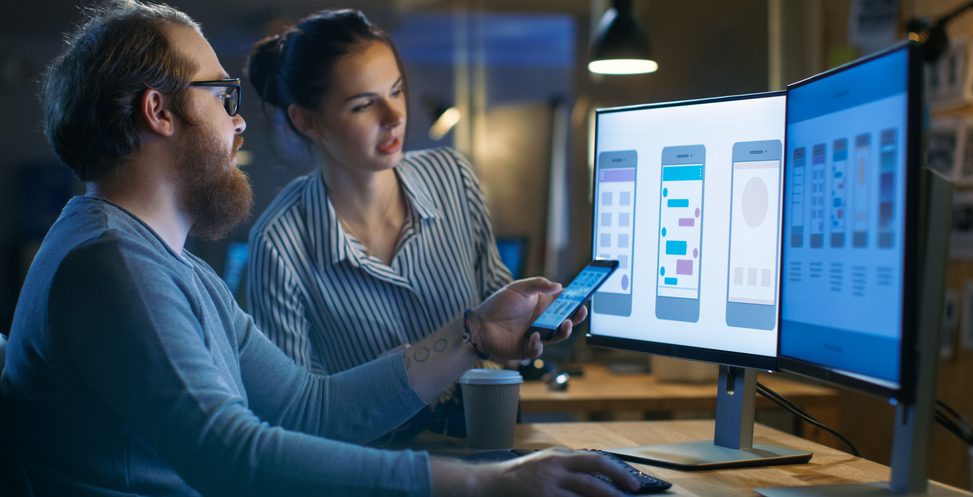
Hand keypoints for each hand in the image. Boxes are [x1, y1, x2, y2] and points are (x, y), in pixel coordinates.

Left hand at [472, 277, 587, 360]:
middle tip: (581, 311)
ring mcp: (537, 335)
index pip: (565, 303)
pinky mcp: (526, 349)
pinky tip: (534, 336)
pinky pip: (538, 349)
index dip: (577, 300)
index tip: (587, 295)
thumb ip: (538, 285)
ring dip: (564, 331)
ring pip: (557, 337)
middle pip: (566, 321)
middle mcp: (543, 321)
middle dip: (577, 316)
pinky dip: (538, 344)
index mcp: (543, 306)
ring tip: (565, 324)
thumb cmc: (498, 304)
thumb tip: (559, 286)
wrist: (479, 323)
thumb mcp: (518, 288)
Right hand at [475, 448, 638, 496]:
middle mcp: (555, 468)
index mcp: (559, 456)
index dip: (618, 472)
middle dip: (616, 490)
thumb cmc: (521, 474)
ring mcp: (548, 486)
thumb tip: (598, 473)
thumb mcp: (546, 461)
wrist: (490, 483)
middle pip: (594, 480)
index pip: (597, 460)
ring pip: (585, 495)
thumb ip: (569, 465)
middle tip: (629, 496)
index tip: (632, 484)